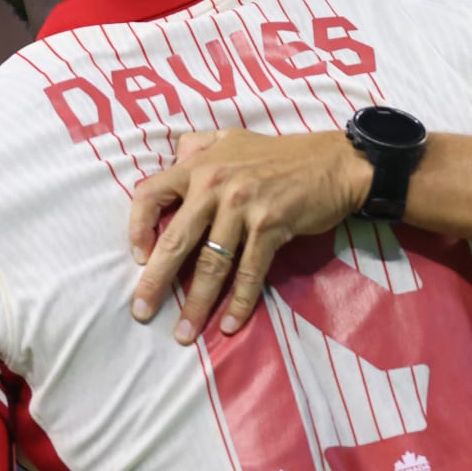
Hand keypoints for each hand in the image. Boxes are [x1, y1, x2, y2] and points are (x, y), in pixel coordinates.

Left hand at [128, 128, 369, 342]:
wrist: (334, 162)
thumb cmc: (282, 154)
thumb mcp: (232, 138)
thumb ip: (199, 145)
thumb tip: (175, 156)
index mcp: (201, 165)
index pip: (151, 194)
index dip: (137, 227)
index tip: (137, 257)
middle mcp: (216, 184)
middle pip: (176, 240)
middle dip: (155, 281)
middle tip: (141, 311)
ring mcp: (244, 207)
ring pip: (212, 263)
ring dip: (197, 302)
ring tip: (184, 332)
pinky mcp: (271, 227)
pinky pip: (249, 271)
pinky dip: (240, 302)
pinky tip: (229, 325)